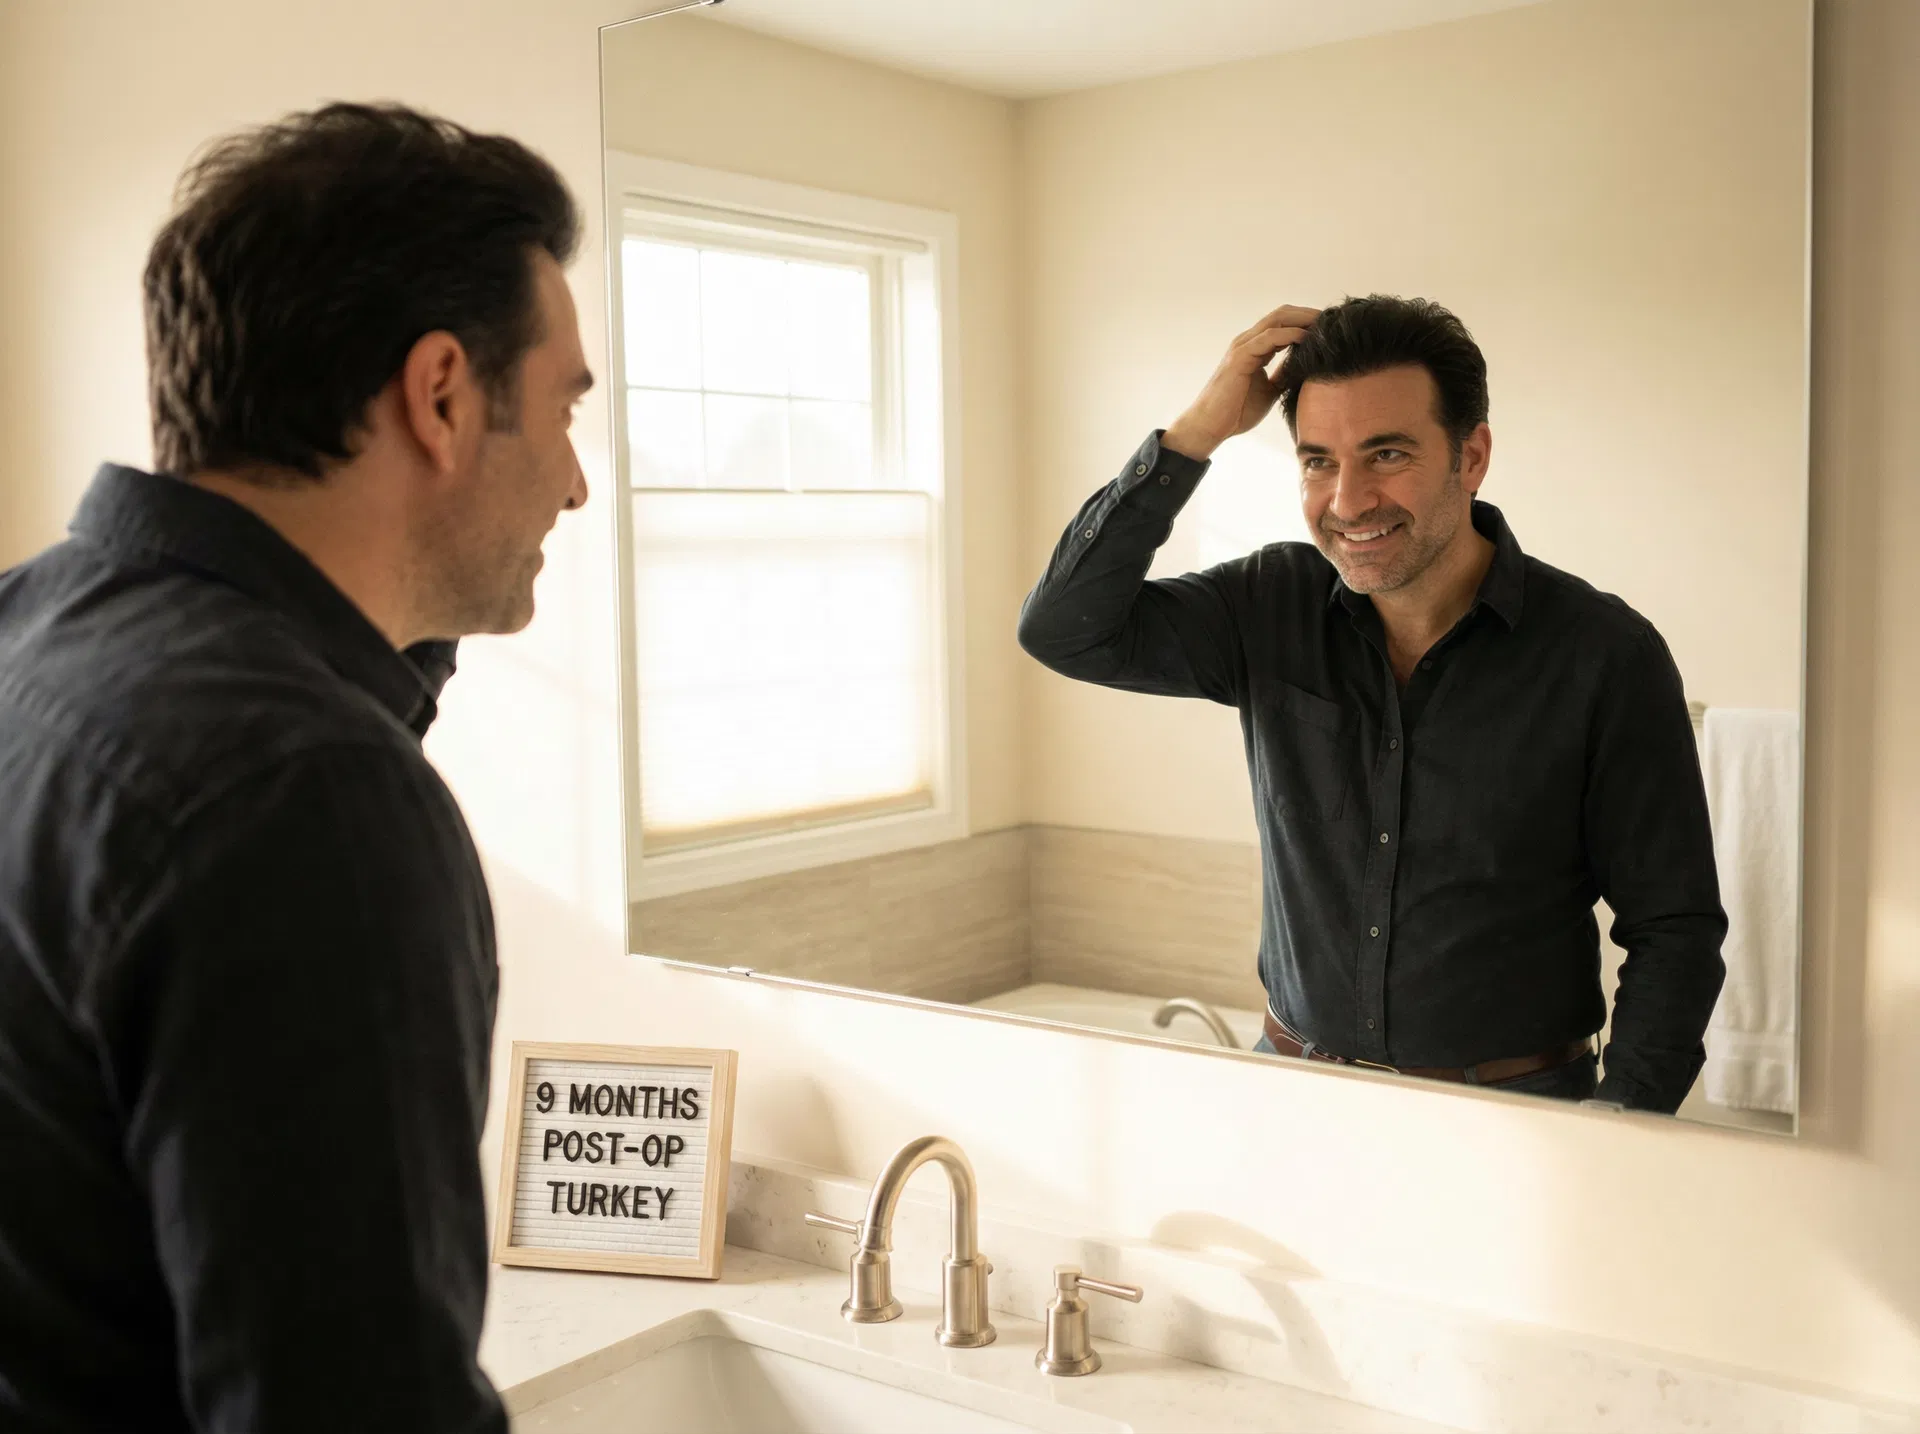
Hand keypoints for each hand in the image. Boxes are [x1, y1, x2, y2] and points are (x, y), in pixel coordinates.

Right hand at [1163, 304, 1319, 460]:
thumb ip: (1284, 376)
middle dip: (1309, 314)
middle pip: (1283, 314)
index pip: (1284, 324)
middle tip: (1333, 320)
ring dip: (1304, 319)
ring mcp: (1243, 346)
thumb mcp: (1270, 391)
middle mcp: (1248, 341)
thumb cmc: (1235, 412)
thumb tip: (1305, 370)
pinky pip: (1270, 337)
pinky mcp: (1241, 356)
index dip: (1306, 322)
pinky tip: (1308, 339)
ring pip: (1278, 319)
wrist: (1211, 426)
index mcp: (1255, 348)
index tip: (1330, 329)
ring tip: (1326, 325)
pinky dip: (1292, 334)